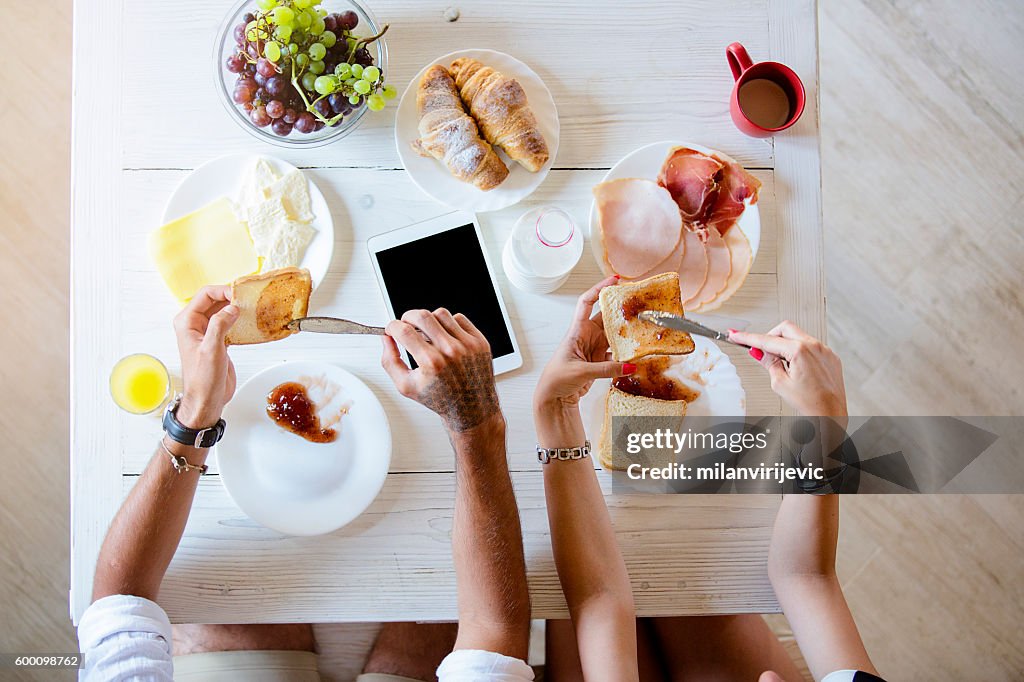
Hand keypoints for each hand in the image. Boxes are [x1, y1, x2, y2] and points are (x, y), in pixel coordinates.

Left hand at [172, 285, 238, 428]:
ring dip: (237, 308)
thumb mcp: (211, 350)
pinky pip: (229, 323)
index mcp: (187, 322)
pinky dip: (239, 321)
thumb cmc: (203, 380)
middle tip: (249, 300)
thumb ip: (219, 325)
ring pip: (223, 311)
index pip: (205, 295)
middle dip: (232, 297)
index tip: (240, 295)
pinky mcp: (218, 341)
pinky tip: (250, 322)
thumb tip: (232, 308)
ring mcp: (207, 332)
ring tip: (252, 308)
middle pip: (215, 300)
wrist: (206, 400)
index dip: (223, 291)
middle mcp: (195, 325)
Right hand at [381, 308, 499, 432]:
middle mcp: (451, 351)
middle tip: (406, 325)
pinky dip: (449, 324)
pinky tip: (445, 337)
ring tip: (427, 334)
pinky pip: (459, 319)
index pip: (404, 331)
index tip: (391, 329)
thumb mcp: (406, 386)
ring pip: (441, 314)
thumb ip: (390, 361)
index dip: (392, 326)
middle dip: (408, 317)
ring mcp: (468, 345)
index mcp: (432, 363)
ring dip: (429, 320)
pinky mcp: (479, 341)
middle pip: (422, 316)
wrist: (471, 408)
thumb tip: (386, 339)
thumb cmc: (440, 399)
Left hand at [534, 276, 633, 409]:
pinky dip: (625, 354)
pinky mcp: (599, 361)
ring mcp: (594, 348)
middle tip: (638, 303)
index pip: (587, 302)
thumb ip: (607, 369)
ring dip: (626, 333)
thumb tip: (629, 366)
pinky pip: (616, 353)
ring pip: (613, 335)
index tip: (615, 280)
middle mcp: (586, 336)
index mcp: (577, 331)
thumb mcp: (581, 371)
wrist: (554, 397)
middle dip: (621, 310)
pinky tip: (635, 355)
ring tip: (642, 328)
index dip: (599, 289)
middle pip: (606, 317)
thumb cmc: (556, 379)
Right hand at [729, 321, 846, 416]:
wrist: (830, 413)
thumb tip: (760, 352)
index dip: (748, 338)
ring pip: (798, 335)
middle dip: (770, 337)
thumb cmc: (810, 403)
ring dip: (786, 344)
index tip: (737, 335)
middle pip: (784, 329)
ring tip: (784, 365)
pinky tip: (797, 367)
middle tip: (762, 351)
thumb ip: (769, 363)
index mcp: (800, 351)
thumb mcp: (780, 383)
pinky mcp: (830, 356)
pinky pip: (811, 345)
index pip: (767, 340)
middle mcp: (814, 346)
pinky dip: (799, 351)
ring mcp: (824, 349)